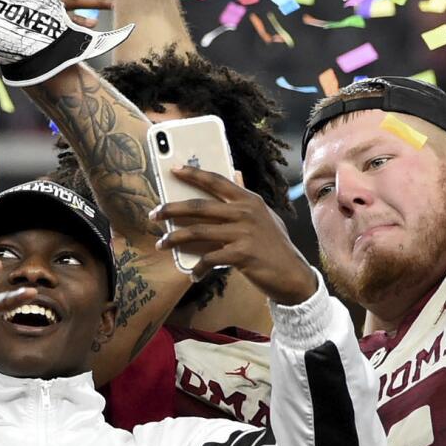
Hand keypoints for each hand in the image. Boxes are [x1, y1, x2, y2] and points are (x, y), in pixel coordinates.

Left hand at [149, 167, 319, 303]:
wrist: (292, 274)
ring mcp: (244, 232)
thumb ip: (245, 198)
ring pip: (197, 231)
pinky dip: (197, 267)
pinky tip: (193, 274)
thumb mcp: (263, 216)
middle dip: (171, 209)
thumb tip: (234, 174)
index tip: (173, 170)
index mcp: (249, 200)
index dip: (194, 174)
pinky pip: (208, 258)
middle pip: (198, 206)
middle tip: (153, 214)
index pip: (216, 181)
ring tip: (161, 243)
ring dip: (174, 238)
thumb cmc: (273, 245)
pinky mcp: (241, 254)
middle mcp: (245, 212)